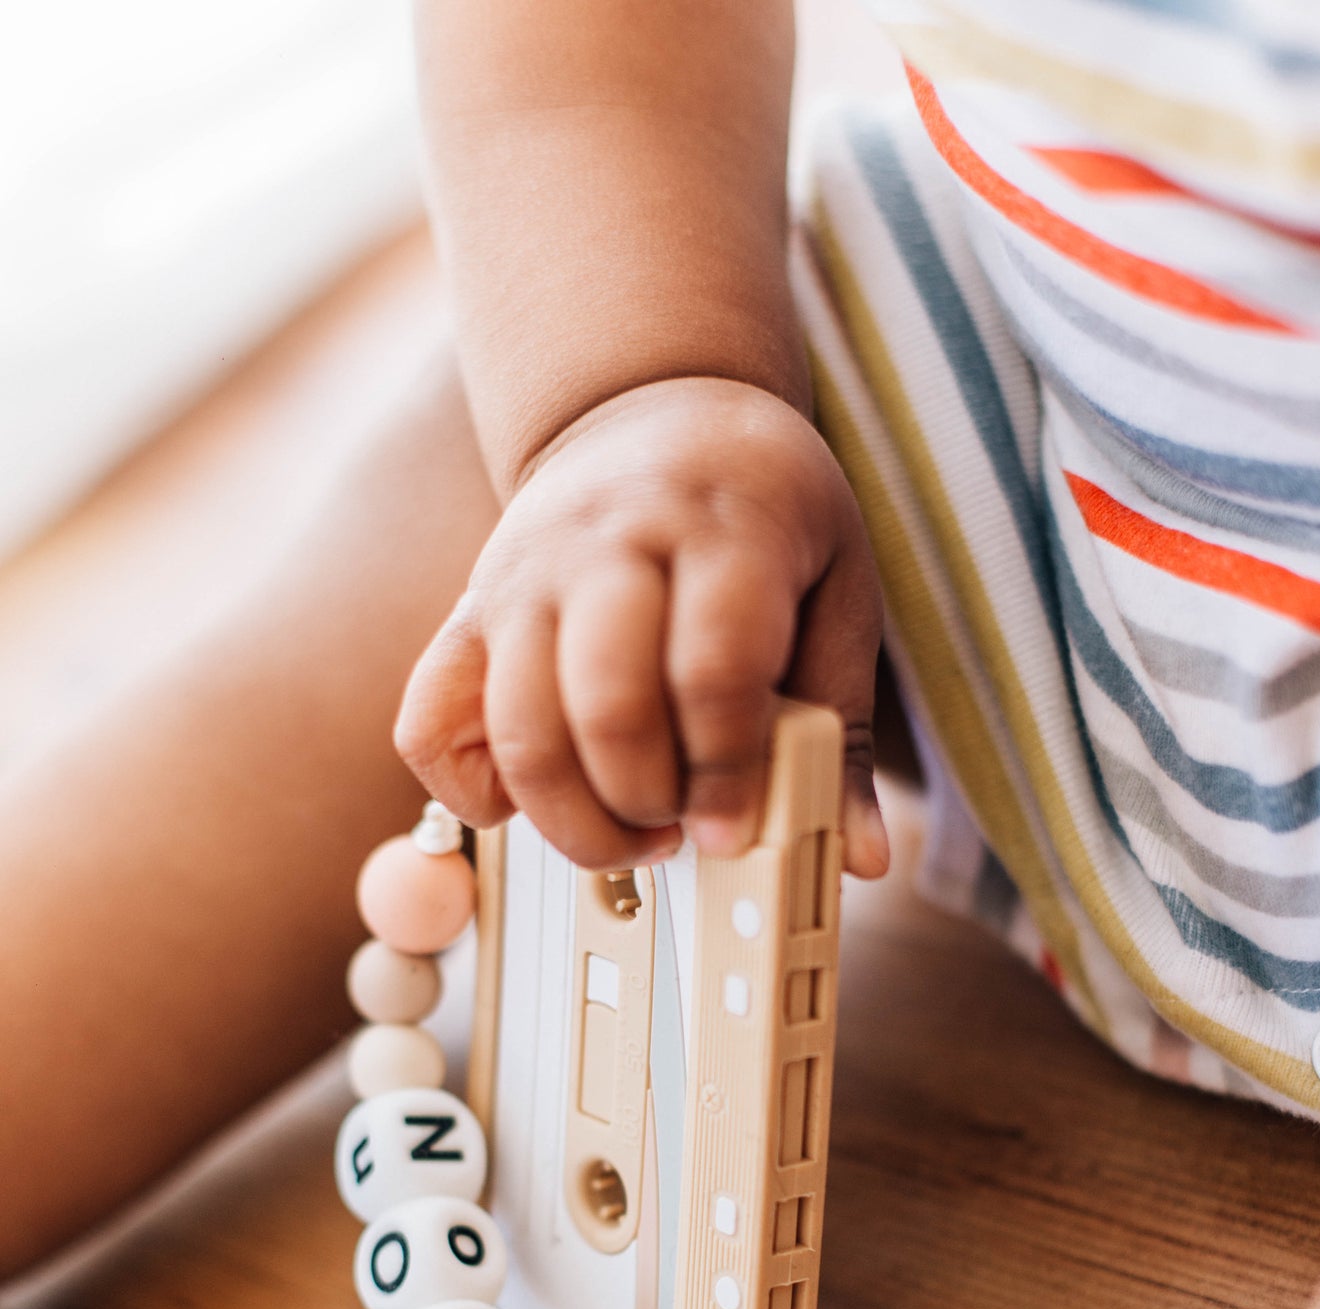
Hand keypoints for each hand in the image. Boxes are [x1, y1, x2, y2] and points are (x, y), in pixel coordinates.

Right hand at [395, 377, 886, 874]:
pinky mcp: (469, 614)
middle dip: (644, 800)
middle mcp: (609, 543)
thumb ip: (846, 727)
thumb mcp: (836, 593)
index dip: (724, 769)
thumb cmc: (759, 518)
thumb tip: (862, 857)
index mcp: (723, 530)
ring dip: (571, 817)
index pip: (712, 667)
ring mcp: (524, 577)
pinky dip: (471, 791)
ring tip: (629, 833)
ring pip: (517, 726)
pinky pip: (428, 724)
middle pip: (605, 701)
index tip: (732, 831)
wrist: (652, 411)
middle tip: (681, 830)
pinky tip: (534, 804)